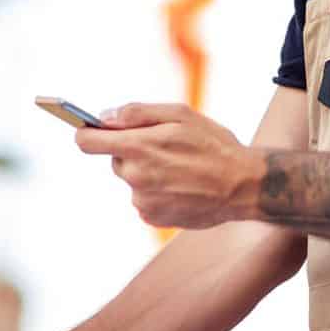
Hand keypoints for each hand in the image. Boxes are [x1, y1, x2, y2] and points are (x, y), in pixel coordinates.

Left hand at [76, 102, 260, 227]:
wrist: (243, 186)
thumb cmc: (214, 144)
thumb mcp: (181, 115)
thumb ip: (137, 113)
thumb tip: (104, 116)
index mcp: (139, 147)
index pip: (86, 142)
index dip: (87, 133)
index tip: (92, 129)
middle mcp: (135, 177)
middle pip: (114, 158)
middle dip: (132, 149)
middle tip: (165, 145)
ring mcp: (142, 201)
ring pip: (131, 178)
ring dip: (146, 170)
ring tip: (180, 167)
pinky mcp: (152, 218)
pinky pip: (143, 197)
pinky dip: (157, 190)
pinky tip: (182, 185)